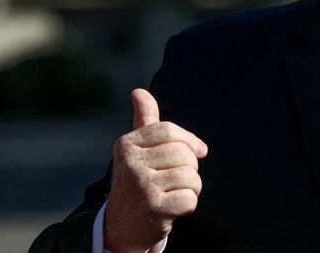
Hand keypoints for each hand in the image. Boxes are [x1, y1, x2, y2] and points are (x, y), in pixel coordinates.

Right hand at [104, 89, 207, 252]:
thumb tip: (139, 91)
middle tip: (177, 180)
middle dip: (190, 167)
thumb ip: (143, 121)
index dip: (190, 141)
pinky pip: (190, 198)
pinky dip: (189, 205)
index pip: (170, 131)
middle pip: (184, 153)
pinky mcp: (154, 208)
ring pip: (191, 175)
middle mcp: (130, 163)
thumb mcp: (136, 150)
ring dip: (191, 187)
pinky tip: (174, 208)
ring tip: (175, 193)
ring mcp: (141, 186)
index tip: (199, 151)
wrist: (121, 227)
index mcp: (126, 145)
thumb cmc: (137, 181)